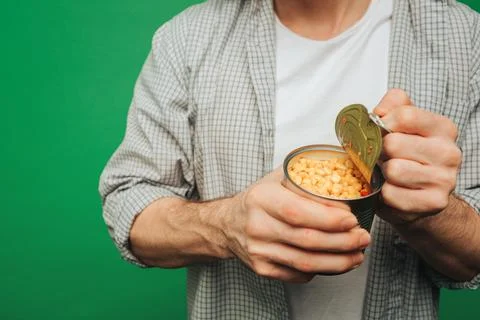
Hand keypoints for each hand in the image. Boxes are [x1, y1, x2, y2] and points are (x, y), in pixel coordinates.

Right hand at [224, 168, 370, 282]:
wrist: (227, 224)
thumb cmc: (258, 199)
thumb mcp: (275, 179)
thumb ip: (305, 178)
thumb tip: (344, 177)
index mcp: (261, 198)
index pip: (298, 211)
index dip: (329, 218)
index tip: (352, 219)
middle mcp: (257, 225)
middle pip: (307, 240)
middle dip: (342, 242)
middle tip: (362, 238)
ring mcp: (258, 250)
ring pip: (305, 262)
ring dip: (338, 261)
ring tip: (357, 255)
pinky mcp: (262, 268)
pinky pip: (297, 274)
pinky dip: (321, 270)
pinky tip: (334, 262)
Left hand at [373, 89, 461, 223]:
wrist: (422, 195)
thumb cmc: (407, 155)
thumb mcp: (402, 124)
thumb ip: (392, 106)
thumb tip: (379, 112)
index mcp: (443, 128)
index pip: (405, 115)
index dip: (381, 123)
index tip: (378, 131)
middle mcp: (448, 152)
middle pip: (394, 143)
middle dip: (380, 151)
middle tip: (382, 157)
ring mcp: (444, 180)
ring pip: (393, 170)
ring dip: (382, 173)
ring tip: (387, 173)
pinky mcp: (433, 202)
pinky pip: (391, 194)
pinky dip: (384, 193)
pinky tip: (391, 189)